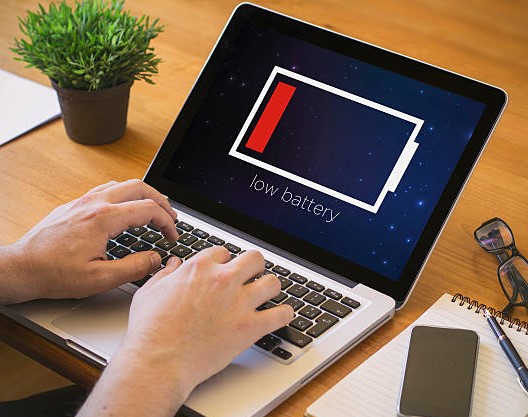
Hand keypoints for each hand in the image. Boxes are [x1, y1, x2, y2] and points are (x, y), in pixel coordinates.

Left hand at [1, 179, 177, 303]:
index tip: (172, 236)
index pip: (148, 209)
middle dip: (161, 201)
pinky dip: (126, 195)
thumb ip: (133, 268)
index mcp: (104, 218)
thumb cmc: (54, 273)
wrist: (21, 267)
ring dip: (144, 195)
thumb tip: (155, 259)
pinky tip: (127, 208)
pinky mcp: (76, 204)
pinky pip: (107, 189)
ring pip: (123, 184)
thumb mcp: (99, 279)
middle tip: (171, 218)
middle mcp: (95, 203)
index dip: (167, 222)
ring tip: (154, 210)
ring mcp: (84, 200)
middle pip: (140, 187)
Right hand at [126, 248, 292, 388]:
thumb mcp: (150, 292)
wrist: (158, 361)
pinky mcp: (250, 327)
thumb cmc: (150, 330)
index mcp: (200, 268)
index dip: (224, 262)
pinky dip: (285, 315)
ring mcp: (239, 302)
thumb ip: (165, 274)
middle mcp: (223, 280)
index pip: (223, 252)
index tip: (224, 271)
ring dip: (270, 288)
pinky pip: (281, 314)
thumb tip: (173, 264)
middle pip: (255, 258)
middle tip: (251, 277)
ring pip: (272, 282)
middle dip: (253, 267)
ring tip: (266, 295)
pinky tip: (281, 316)